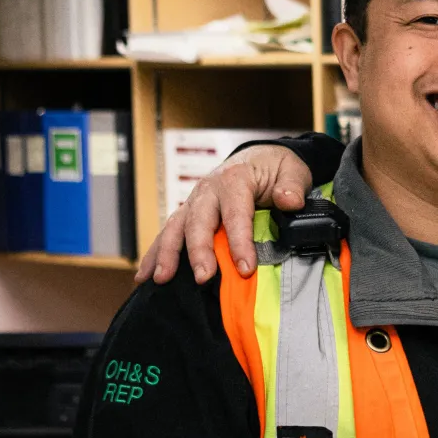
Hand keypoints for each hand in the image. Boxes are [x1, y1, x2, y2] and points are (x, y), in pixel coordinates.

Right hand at [135, 145, 312, 284]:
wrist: (259, 158)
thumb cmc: (276, 168)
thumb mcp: (293, 170)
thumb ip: (292, 186)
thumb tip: (289, 200)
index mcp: (235, 180)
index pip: (235, 214)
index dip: (239, 243)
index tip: (245, 268)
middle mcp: (208, 190)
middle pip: (198, 222)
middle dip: (198, 251)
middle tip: (203, 278)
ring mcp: (195, 202)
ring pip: (175, 227)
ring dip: (166, 254)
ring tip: (161, 279)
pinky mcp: (188, 213)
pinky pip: (168, 233)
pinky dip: (154, 254)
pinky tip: (145, 276)